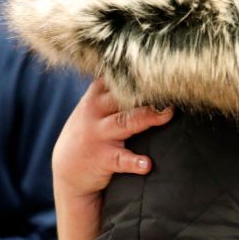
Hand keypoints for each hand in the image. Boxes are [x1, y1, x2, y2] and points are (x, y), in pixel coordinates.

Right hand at [52, 78, 173, 204]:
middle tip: (171, 87)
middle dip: (147, 91)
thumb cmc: (88, 134)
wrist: (66, 171)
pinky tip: (147, 164)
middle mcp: (94, 112)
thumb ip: (111, 92)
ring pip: (125, 121)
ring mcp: (98, 136)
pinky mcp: (103, 158)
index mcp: (95, 97)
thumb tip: (146, 74)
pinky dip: (135, 162)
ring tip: (166, 114)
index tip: (160, 68)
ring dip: (148, 117)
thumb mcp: (92, 109)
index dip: (137, 73)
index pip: (116, 79)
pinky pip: (121, 159)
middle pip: (123, 96)